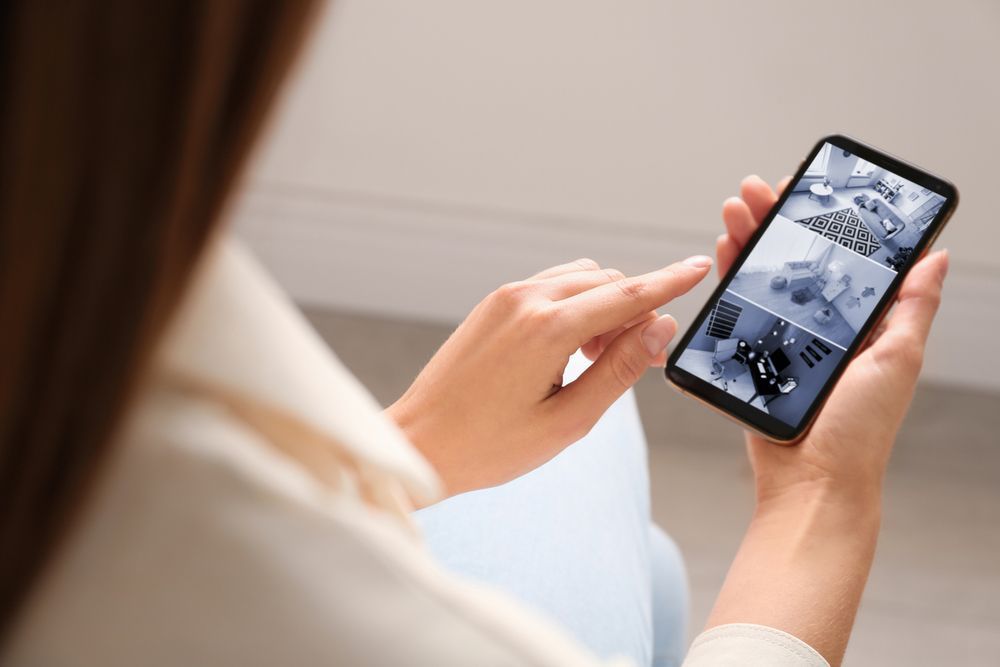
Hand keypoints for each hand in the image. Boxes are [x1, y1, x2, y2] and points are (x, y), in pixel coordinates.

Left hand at [387, 256, 712, 497]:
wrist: (421, 443)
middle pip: (607, 283)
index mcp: (548, 329)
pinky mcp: (493, 304)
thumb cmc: (490, 445)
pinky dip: (575, 305)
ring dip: (604, 306)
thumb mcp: (568, 420)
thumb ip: (619, 370)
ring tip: (600, 359)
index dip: (670, 282)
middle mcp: (526, 300)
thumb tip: (661, 329)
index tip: (701, 267)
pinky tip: (571, 348)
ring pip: (580, 279)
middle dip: (636, 311)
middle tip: (643, 360)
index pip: (627, 294)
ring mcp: (505, 298)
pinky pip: (551, 286)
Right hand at [707, 176, 947, 664]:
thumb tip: (935, 255)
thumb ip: (911, 307)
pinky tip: (723, 250)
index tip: (810, 187)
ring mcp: (786, 338)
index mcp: (862, 321)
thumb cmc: (859, 431)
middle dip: (776, 218)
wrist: (810, 483)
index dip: (826, 218)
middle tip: (759, 187)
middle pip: (797, 257)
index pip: (844, 255)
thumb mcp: (896, 361)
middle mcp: (823, 324)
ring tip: (734, 206)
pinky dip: (730, 277)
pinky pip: (738, 309)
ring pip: (764, 276)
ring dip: (748, 238)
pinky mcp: (754, 356)